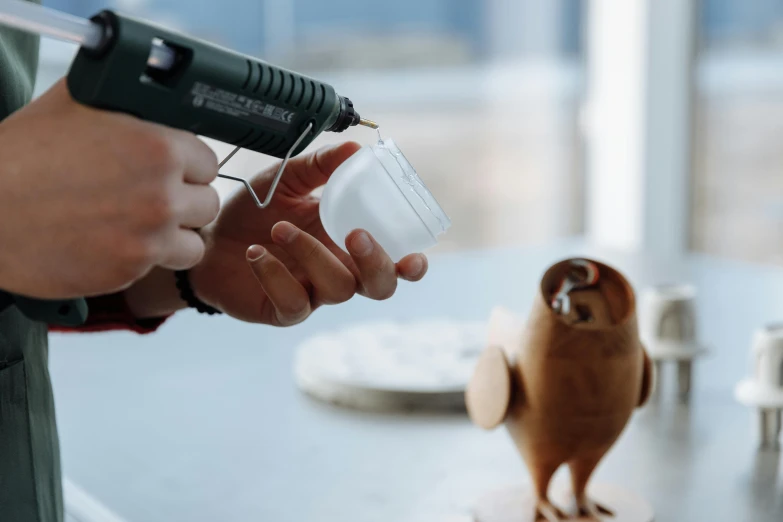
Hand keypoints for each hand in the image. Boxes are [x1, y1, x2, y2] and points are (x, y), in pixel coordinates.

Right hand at [0, 79, 219, 298]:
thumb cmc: (20, 155)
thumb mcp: (76, 103)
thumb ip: (128, 105)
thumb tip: (152, 95)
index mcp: (159, 149)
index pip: (208, 162)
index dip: (188, 165)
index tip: (172, 169)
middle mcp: (162, 197)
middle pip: (207, 203)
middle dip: (184, 200)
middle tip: (153, 196)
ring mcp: (148, 239)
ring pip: (193, 244)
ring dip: (174, 235)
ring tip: (142, 225)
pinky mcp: (129, 272)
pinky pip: (156, 267)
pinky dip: (140, 257)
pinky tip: (111, 241)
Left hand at [188, 142, 427, 324]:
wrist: (208, 239)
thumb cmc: (255, 211)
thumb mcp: (288, 181)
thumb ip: (321, 167)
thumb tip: (355, 147)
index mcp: (350, 242)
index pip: (394, 261)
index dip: (412, 265)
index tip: (415, 256)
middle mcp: (340, 270)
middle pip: (380, 286)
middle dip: (376, 262)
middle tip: (353, 233)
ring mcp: (314, 294)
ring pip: (338, 289)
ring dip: (312, 254)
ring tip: (276, 228)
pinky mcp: (284, 310)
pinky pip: (294, 302)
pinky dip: (276, 276)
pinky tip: (256, 253)